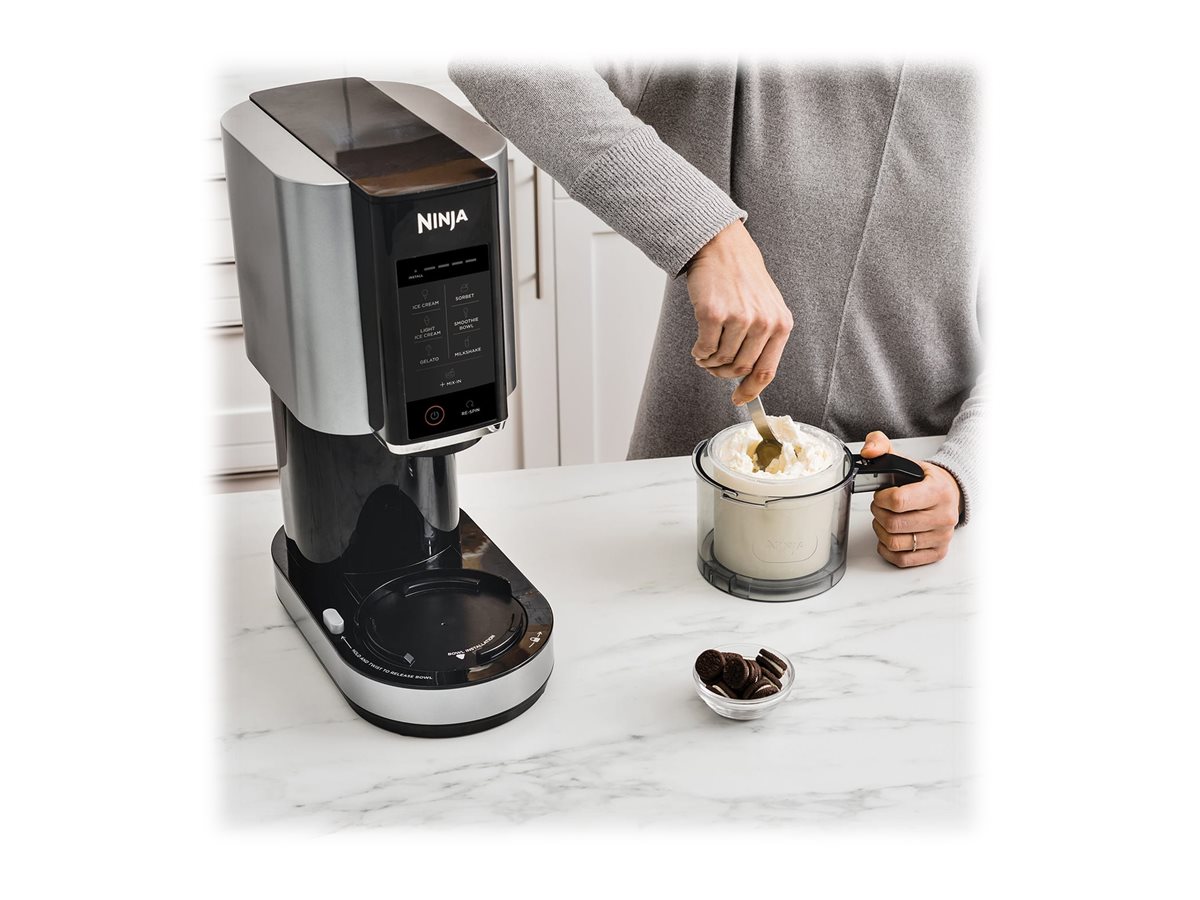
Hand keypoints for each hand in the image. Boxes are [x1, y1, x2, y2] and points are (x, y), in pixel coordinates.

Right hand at [686, 220, 792, 404]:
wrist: (723, 248)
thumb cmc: (743, 277)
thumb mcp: (767, 306)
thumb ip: (764, 338)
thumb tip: (748, 377)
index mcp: (781, 323)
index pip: (766, 370)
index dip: (751, 391)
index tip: (739, 399)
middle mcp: (763, 322)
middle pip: (740, 368)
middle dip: (724, 374)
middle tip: (714, 368)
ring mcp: (739, 318)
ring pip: (720, 360)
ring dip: (710, 362)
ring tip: (705, 352)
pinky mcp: (713, 314)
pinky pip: (704, 348)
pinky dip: (699, 352)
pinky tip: (699, 346)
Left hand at [860, 431, 961, 567]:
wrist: (950, 494)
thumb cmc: (924, 480)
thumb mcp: (905, 458)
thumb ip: (881, 445)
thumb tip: (867, 452)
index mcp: (938, 491)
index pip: (899, 501)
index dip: (881, 499)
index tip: (880, 495)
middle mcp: (944, 516)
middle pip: (893, 524)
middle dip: (878, 514)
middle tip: (880, 506)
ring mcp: (941, 537)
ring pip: (895, 543)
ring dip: (881, 531)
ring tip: (884, 519)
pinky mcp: (936, 552)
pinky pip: (902, 560)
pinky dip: (888, 549)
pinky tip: (889, 536)